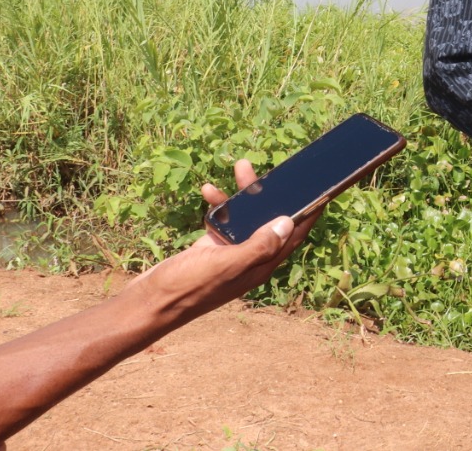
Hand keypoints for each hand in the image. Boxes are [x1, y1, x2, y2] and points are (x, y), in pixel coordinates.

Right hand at [126, 159, 318, 327]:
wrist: (147, 304)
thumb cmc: (188, 288)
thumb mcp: (227, 265)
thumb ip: (259, 245)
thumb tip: (287, 222)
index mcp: (261, 265)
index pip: (295, 235)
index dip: (311, 213)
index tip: (324, 189)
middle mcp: (250, 258)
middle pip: (272, 219)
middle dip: (274, 193)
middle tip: (277, 168)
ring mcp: (230, 253)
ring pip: (247, 217)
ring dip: (245, 194)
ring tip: (240, 166)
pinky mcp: (211, 248)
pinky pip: (223, 221)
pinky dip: (219, 206)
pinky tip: (209, 191)